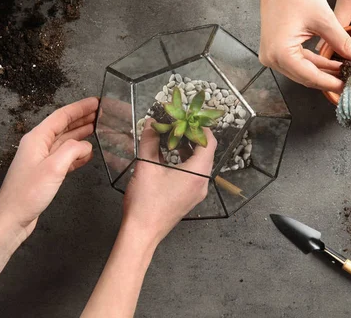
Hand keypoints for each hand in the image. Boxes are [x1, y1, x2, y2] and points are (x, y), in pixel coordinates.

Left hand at [0, 97, 98, 241]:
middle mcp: (38, 146)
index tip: (96, 102)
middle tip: (101, 113)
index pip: (61, 116)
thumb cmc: (28, 193)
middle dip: (82, 118)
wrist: (12, 218)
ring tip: (98, 129)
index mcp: (37, 139)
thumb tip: (86, 145)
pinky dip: (77, 154)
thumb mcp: (53, 167)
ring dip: (81, 134)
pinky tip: (88, 154)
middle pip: (63, 126)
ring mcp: (41, 160)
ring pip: (65, 141)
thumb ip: (72, 150)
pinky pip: (65, 157)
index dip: (79, 108)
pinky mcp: (45, 173)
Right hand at [121, 120, 216, 245]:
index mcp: (197, 172)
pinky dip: (185, 162)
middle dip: (192, 137)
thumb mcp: (146, 166)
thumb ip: (150, 141)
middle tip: (177, 125)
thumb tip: (152, 123)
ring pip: (199, 164)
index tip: (187, 118)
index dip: (200, 128)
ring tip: (172, 137)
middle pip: (205, 153)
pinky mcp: (190, 198)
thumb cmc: (145, 201)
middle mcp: (202, 182)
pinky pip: (193, 175)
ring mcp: (197, 192)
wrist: (142, 233)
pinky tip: (169, 156)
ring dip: (187, 150)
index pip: (209, 143)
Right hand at [257, 0, 350, 92]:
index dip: (334, 83)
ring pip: (302, 71)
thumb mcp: (324, 20)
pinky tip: (332, 62)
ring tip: (346, 69)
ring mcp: (271, 55)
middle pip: (306, 77)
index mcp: (281, 53)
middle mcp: (272, 59)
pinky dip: (314, 63)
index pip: (312, 77)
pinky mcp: (274, 50)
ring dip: (323, 71)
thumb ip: (345, 43)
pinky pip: (297, 62)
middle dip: (330, 79)